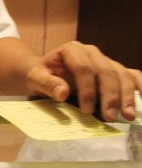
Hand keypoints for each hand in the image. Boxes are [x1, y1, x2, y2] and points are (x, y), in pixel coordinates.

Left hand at [26, 40, 141, 121]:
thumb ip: (47, 84)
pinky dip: (140, 87)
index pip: (83, 68)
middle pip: (106, 72)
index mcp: (71, 50)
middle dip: (110, 96)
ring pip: (122, 74)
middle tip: (110, 117)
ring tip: (128, 116)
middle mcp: (91, 52)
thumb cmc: (41, 75)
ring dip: (127, 96)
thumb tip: (63, 93)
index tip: (86, 110)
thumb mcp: (36, 78)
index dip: (87, 89)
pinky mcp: (116, 69)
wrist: (47, 73)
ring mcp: (106, 60)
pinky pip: (132, 75)